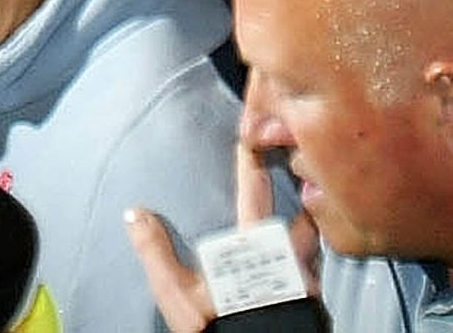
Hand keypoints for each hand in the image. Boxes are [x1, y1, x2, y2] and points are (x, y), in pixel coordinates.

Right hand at [122, 138, 313, 332]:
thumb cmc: (220, 327)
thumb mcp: (178, 293)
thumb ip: (156, 252)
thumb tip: (135, 213)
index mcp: (255, 245)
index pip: (253, 192)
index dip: (252, 163)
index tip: (251, 138)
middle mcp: (288, 256)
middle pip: (301, 215)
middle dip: (298, 194)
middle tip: (296, 176)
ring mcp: (305, 282)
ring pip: (315, 245)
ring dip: (309, 230)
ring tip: (302, 221)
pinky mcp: (312, 305)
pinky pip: (317, 273)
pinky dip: (311, 261)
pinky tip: (302, 265)